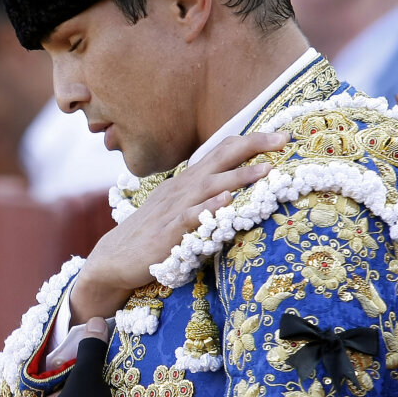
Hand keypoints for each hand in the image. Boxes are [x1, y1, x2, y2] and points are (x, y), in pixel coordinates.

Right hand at [70, 131, 288, 320]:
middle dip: (252, 146)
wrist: (113, 259)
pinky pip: (190, 217)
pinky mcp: (167, 233)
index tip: (281, 137)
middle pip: (220, 158)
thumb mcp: (179, 208)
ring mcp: (174, 209)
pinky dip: (208, 207)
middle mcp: (182, 188)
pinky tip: (226, 202)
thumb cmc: (151, 235)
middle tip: (283, 139)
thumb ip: (204, 197)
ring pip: (210, 185)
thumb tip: (238, 191)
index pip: (220, 152)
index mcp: (187, 181)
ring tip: (266, 170)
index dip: (250, 142)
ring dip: (238, 176)